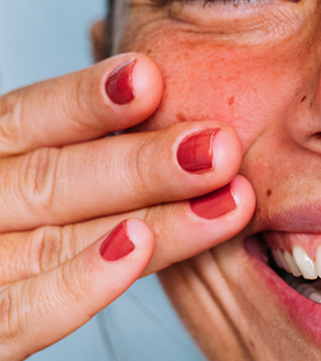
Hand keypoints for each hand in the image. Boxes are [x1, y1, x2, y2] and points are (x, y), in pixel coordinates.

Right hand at [0, 54, 254, 359]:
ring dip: (150, 218)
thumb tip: (149, 78)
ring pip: (56, 242)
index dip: (85, 102)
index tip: (151, 78)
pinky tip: (136, 249)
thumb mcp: (21, 169)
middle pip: (52, 180)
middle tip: (222, 147)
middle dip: (144, 163)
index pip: (26, 120)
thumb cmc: (6, 217)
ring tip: (225, 201)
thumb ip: (73, 140)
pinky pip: (20, 315)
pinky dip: (76, 285)